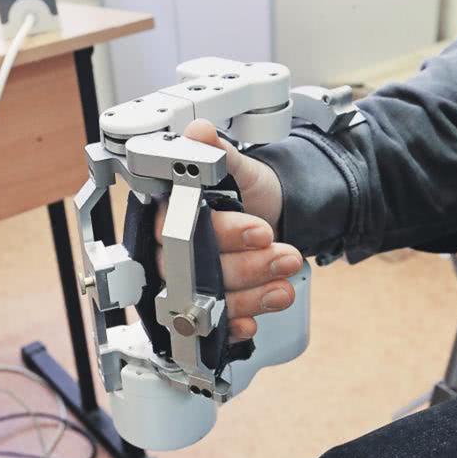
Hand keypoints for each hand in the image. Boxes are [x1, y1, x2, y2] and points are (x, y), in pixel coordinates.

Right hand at [156, 119, 299, 340]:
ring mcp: (189, 280)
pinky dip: (233, 325)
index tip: (261, 230)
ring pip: (208, 298)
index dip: (225, 233)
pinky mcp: (206, 304)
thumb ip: (218, 153)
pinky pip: (211, 323)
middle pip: (196, 269)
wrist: (273, 214)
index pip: (186, 229)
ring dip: (250, 295)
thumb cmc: (247, 191)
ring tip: (285, 283)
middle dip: (246, 267)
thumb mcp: (240, 167)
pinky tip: (252, 322)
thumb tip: (199, 131)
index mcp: (171, 213)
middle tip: (284, 256)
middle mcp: (173, 250)